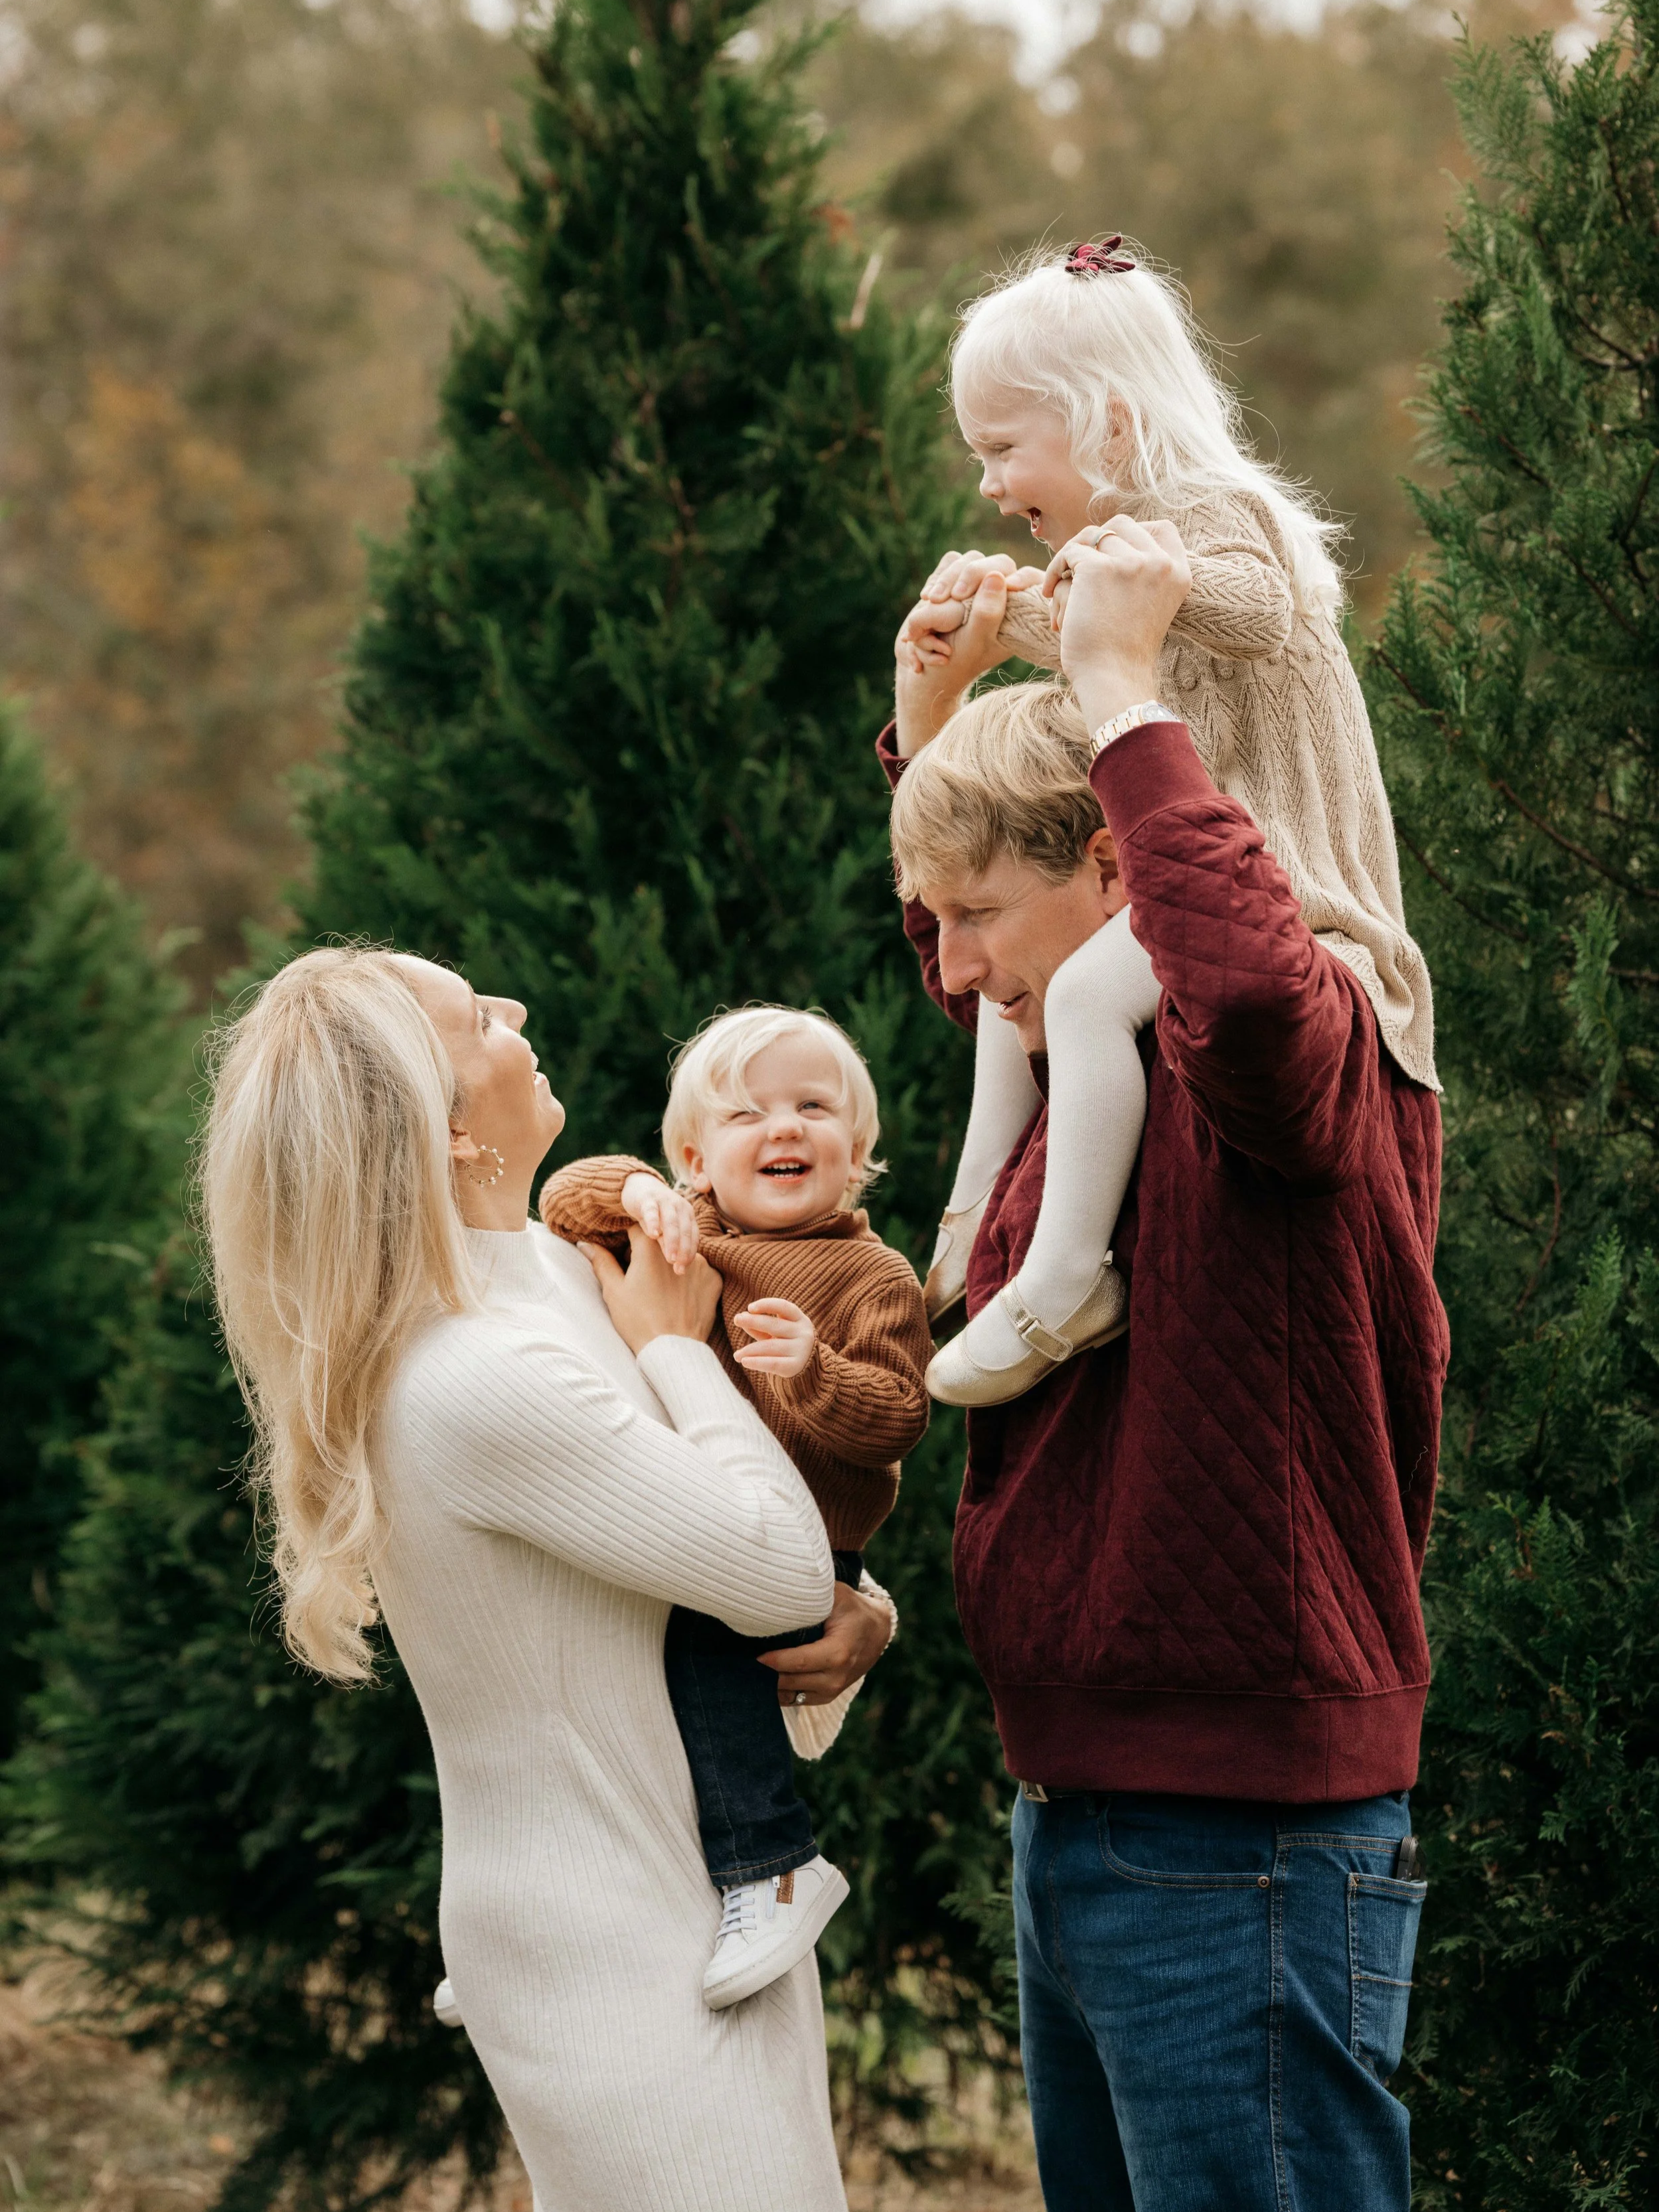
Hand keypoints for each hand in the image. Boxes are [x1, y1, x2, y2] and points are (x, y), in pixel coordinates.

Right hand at [579, 1228, 719, 1353]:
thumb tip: (585, 1244)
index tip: (627, 1258)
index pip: (638, 1228)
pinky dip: (691, 1279)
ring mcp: (701, 1264)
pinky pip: (700, 1271)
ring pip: (681, 1254)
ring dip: (672, 1264)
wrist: (673, 1351)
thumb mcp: (614, 1291)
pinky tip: (681, 1297)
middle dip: (652, 1253)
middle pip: (662, 1241)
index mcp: (650, 1248)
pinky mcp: (714, 1279)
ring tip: (664, 1291)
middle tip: (644, 1279)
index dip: (629, 1242)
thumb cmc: (638, 1321)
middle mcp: (678, 1249)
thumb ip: (601, 1262)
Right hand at [620, 1171, 698, 1273]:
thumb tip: (677, 1267)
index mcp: (688, 1215)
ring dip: (672, 1241)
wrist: (639, 1186)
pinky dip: (654, 1222)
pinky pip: (652, 1211)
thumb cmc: (654, 1214)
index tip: (684, 1270)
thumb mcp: (662, 1229)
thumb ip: (669, 1244)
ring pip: (671, 1222)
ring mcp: (665, 1201)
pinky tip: (653, 1235)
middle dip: (683, 1251)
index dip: (689, 1253)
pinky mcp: (648, 1199)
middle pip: (685, 1231)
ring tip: (670, 1258)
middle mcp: (680, 1207)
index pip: (693, 1236)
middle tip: (679, 1269)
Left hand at [731, 1297, 814, 1378]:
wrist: (808, 1369)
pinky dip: (756, 1362)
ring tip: (736, 1355)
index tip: (750, 1307)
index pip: (783, 1307)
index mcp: (799, 1319)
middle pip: (774, 1325)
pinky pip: (772, 1363)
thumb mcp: (776, 1333)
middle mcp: (803, 1333)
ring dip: (749, 1349)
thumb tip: (741, 1316)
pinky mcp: (795, 1366)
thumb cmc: (787, 1344)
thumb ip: (761, 1326)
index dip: (767, 1305)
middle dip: (753, 1321)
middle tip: (736, 1319)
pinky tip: (744, 1361)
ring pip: (770, 1346)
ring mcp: (801, 1350)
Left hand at [760, 1579, 892, 1706]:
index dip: (772, 1660)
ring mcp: (832, 1691)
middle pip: (790, 1682)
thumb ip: (812, 1596)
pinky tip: (763, 1679)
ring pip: (791, 1696)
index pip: (797, 1662)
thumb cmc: (852, 1608)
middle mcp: (835, 1678)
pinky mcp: (827, 1696)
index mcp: (838, 1653)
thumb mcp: (836, 1595)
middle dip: (765, 1674)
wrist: (876, 1630)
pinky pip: (796, 1700)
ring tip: (749, 1671)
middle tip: (742, 1663)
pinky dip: (779, 1692)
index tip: (753, 1655)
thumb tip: (780, 1593)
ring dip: (769, 1686)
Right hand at [893, 551, 1042, 757]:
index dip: (1024, 577)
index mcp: (1017, 610)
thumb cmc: (958, 660)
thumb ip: (987, 612)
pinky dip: (936, 579)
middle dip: (969, 575)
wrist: (933, 668)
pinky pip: (949, 563)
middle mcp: (1000, 593)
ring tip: (930, 600)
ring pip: (967, 559)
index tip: (1011, 587)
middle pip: (995, 562)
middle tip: (949, 597)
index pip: (1030, 577)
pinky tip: (927, 600)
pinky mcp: (955, 580)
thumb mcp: (974, 641)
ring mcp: (976, 585)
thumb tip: (996, 576)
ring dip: (946, 578)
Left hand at [1043, 517, 1191, 728]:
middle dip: (1096, 541)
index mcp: (1179, 573)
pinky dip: (1055, 570)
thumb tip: (1113, 541)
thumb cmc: (1125, 654)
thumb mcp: (1150, 608)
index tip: (1112, 554)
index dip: (1134, 534)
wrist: (1114, 680)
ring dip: (1071, 555)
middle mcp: (1159, 563)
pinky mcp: (1097, 569)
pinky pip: (1069, 552)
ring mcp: (1129, 563)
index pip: (1162, 528)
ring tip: (1060, 582)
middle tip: (1079, 567)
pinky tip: (1050, 593)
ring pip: (1091, 536)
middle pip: (1121, 525)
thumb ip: (1144, 576)